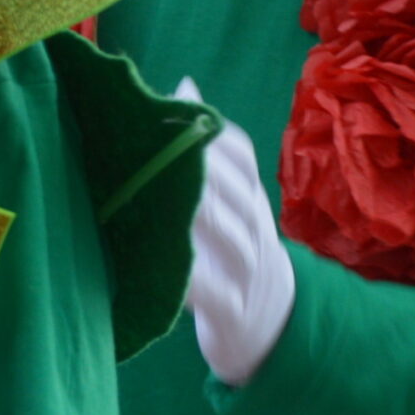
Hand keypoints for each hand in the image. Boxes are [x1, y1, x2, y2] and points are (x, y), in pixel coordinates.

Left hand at [176, 77, 296, 388]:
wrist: (275, 332)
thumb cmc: (235, 254)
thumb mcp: (230, 203)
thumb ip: (207, 151)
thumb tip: (183, 82)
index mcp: (249, 198)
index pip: (238, 153)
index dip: (201, 132)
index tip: (158, 113)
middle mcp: (254, 228)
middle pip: (227, 186)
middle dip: (186, 165)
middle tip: (138, 148)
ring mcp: (247, 270)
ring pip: (222, 232)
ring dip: (185, 211)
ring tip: (145, 193)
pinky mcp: (231, 310)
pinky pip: (208, 290)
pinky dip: (183, 276)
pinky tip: (155, 261)